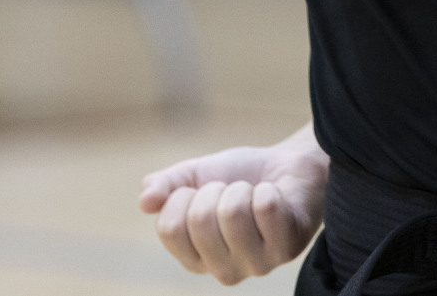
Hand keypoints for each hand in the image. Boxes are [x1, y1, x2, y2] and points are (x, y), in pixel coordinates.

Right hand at [140, 127, 328, 283]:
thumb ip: (166, 187)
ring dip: (243, 188)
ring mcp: (257, 264)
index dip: (183, 195)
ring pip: (233, 212)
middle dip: (216, 189)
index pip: (168, 228)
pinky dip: (268, 189)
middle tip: (233, 190)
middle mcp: (224, 271)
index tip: (201, 191)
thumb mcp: (196, 175)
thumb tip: (145, 202)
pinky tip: (276, 196)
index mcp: (195, 259)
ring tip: (254, 193)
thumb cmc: (242, 175)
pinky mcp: (287, 248)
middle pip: (199, 219)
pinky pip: (266, 207)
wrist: (291, 165)